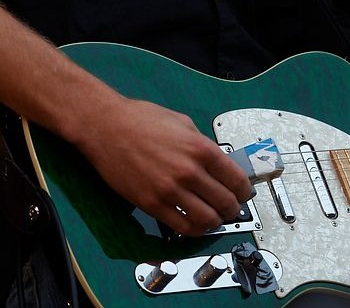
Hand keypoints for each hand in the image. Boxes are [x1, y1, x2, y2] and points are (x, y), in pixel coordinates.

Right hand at [73, 98, 253, 236]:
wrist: (105, 126)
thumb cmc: (140, 119)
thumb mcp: (183, 123)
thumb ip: (202, 143)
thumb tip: (217, 162)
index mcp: (201, 148)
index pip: (237, 180)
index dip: (245, 191)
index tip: (243, 194)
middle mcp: (189, 171)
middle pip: (226, 202)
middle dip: (233, 209)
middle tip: (231, 208)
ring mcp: (170, 190)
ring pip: (207, 219)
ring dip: (216, 222)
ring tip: (214, 218)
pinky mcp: (152, 204)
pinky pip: (182, 226)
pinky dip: (195, 229)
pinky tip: (195, 224)